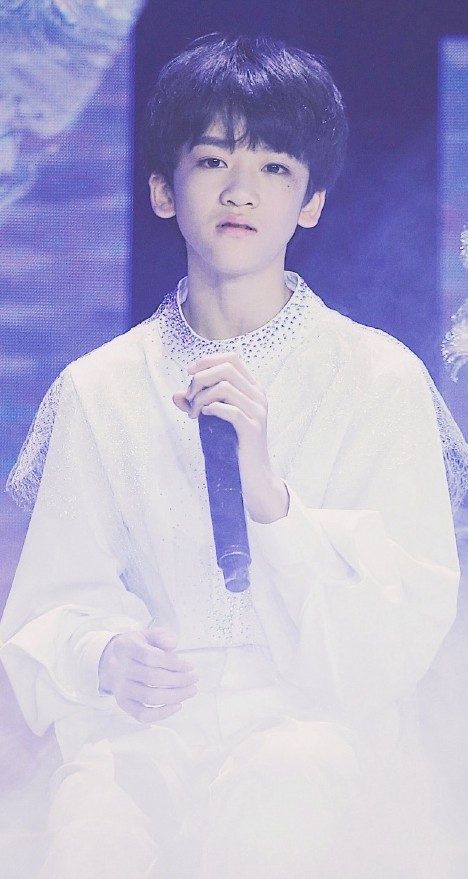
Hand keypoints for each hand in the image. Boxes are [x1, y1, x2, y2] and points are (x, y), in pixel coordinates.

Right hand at [98, 624, 197, 722]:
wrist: (108, 661)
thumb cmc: (135, 648)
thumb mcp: (146, 635)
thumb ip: (161, 636)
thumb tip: (172, 644)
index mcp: (126, 647)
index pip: (151, 657)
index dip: (173, 663)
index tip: (190, 666)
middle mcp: (120, 669)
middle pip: (153, 678)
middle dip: (179, 680)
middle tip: (194, 678)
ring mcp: (121, 688)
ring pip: (149, 697)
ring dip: (175, 696)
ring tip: (191, 690)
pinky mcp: (123, 703)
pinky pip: (142, 714)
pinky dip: (162, 714)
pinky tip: (177, 705)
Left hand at [173, 352, 288, 522]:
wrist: (253, 474)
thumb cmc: (233, 444)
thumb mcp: (214, 419)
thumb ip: (197, 405)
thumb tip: (175, 396)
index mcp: (252, 388)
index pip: (231, 359)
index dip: (207, 361)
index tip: (189, 373)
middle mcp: (258, 395)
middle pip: (227, 369)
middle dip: (201, 379)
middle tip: (189, 397)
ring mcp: (258, 411)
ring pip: (225, 387)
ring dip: (201, 398)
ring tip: (194, 413)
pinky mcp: (253, 428)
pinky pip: (230, 410)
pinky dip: (211, 409)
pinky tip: (203, 417)